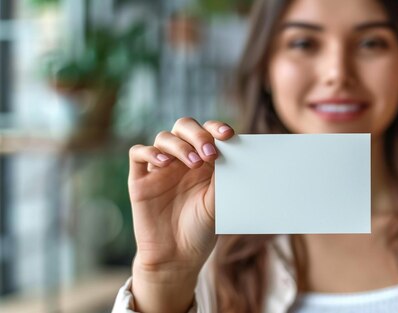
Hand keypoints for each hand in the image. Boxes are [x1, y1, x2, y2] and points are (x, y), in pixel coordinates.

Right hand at [127, 118, 233, 312]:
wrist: (177, 257)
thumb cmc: (201, 229)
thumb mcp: (218, 202)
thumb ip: (223, 176)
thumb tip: (234, 151)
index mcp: (204, 161)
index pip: (208, 133)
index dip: (217, 128)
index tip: (229, 135)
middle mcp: (182, 160)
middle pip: (184, 127)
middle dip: (198, 135)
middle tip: (210, 153)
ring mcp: (160, 168)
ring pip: (164, 138)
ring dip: (180, 146)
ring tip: (194, 163)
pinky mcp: (140, 179)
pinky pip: (138, 153)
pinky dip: (150, 152)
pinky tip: (164, 163)